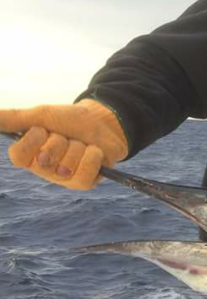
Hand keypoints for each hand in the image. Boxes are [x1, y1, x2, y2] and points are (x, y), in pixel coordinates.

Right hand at [0, 99, 128, 189]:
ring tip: (81, 144)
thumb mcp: (40, 116)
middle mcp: (43, 170)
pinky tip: (94, 152)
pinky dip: (93, 155)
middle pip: (46, 158)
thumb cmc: (68, 120)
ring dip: (78, 147)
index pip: (18, 156)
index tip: (43, 129)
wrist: (102, 121)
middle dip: (60, 140)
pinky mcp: (83, 183)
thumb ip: (12, 119)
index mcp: (29, 156)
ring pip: (68, 164)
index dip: (33, 140)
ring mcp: (63, 179)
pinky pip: (86, 170)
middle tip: (66, 137)